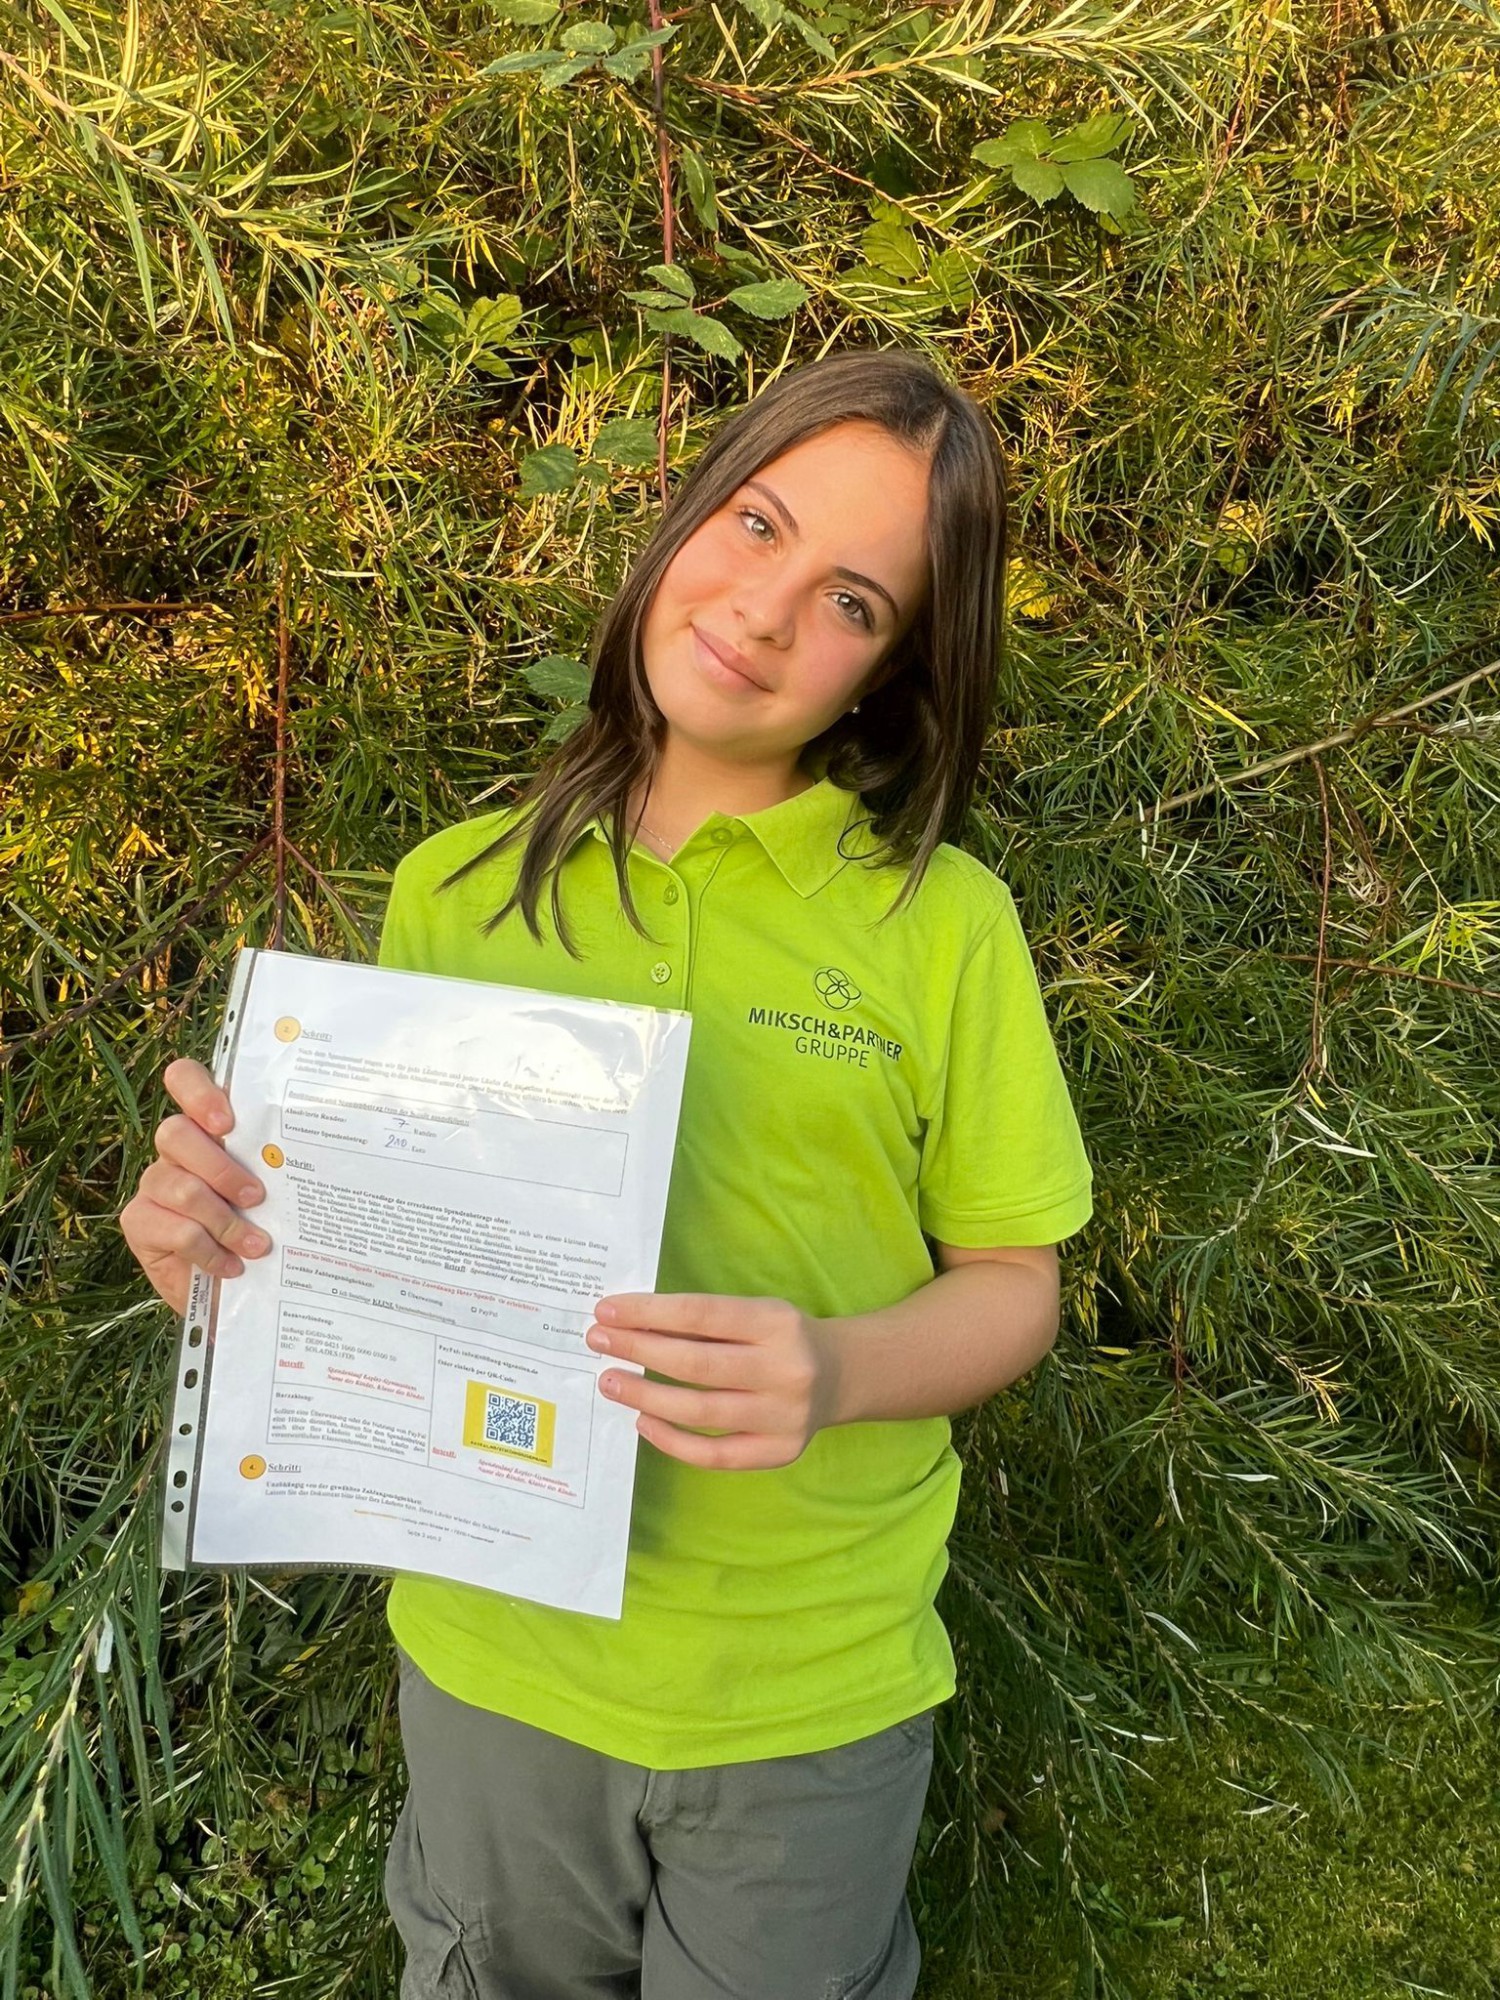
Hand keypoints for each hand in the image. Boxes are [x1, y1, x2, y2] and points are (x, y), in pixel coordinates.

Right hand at [118, 1057, 271, 1315]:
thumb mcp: (277, 1193)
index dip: (198, 1091)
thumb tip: (322, 1156)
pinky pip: (175, 1229)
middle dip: (221, 1169)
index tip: (227, 1122)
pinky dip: (210, 1250)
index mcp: (210, 1128)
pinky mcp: (139, 1222)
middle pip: (175, 1133)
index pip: (184, 1079)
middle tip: (257, 1196)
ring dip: (225, 1220)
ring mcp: (154, 1185)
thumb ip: (279, 1167)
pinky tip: (233, 1266)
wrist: (235, 1290)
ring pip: (179, 1187)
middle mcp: (176, 1149)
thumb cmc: (262, 1228)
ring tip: (258, 1245)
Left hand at [586, 1292, 840, 1469]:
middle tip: (598, 1342)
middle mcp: (785, 1369)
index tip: (607, 1310)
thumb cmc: (781, 1338)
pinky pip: (714, 1455)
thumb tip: (630, 1322)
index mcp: (777, 1323)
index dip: (650, 1312)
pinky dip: (672, 1440)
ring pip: (700, 1412)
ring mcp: (784, 1417)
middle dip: (639, 1350)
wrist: (841, 1375)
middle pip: (697, 1364)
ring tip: (610, 1382)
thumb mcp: (755, 1312)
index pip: (702, 1314)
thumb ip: (705, 1319)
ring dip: (646, 1395)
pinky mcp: (778, 1452)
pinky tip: (642, 1420)